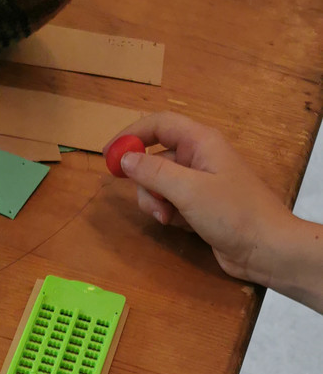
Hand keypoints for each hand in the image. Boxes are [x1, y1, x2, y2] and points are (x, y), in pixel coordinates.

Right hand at [104, 113, 298, 285]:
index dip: (131, 135)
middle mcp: (200, 157)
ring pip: (160, 184)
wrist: (266, 248)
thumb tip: (125, 158)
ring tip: (167, 219)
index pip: (159, 124)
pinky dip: (168, 213)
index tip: (107, 155)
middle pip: (156, 157)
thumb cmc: (233, 213)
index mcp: (201, 141)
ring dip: (155, 202)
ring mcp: (201, 183)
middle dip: (145, 181)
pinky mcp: (201, 207)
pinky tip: (178, 226)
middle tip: (149, 203)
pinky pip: (172, 202)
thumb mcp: (189, 190)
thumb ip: (154, 172)